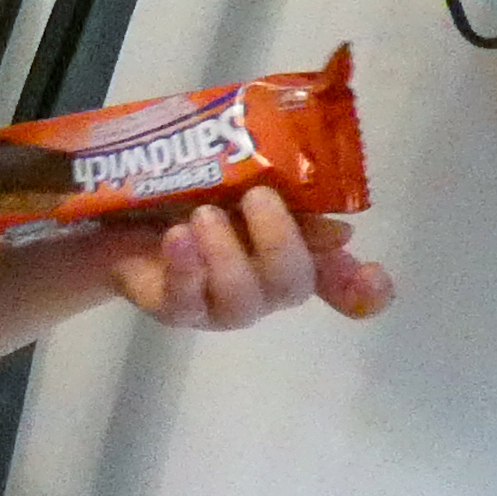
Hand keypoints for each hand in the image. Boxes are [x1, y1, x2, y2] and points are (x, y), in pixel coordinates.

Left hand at [108, 187, 393, 330]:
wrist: (122, 214)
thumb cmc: (194, 194)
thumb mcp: (243, 184)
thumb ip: (293, 203)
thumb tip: (341, 233)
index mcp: (290, 255)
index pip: (344, 287)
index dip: (362, 291)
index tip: (374, 277)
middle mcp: (263, 288)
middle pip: (291, 285)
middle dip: (280, 241)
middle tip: (256, 196)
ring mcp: (218, 306)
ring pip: (242, 301)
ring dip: (227, 253)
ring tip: (203, 214)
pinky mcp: (175, 310)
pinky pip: (186, 302)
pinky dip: (185, 268)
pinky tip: (177, 238)